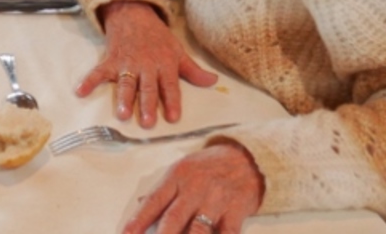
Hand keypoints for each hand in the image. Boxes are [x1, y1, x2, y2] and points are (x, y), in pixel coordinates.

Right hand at [76, 0, 216, 125]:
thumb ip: (194, 70)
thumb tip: (214, 82)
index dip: (172, 101)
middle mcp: (146, 65)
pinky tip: (81, 91)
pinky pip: (99, 71)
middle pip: (148, 87)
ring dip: (124, 98)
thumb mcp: (178, 51)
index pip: (170, 85)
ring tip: (123, 114)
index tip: (173, 117)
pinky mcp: (111, 59)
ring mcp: (127, 63)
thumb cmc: (157, 36)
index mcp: (164, 64)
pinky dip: (89, 81)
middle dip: (148, 104)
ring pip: (126, 83)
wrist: (133, 13)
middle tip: (148, 123)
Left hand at [123, 143, 262, 233]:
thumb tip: (139, 203)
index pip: (153, 201)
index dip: (138, 220)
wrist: (247, 158)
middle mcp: (195, 188)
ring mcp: (216, 200)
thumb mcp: (183, 169)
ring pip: (198, 229)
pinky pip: (227, 233)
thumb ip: (164, 189)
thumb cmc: (210, 166)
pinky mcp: (236, 210)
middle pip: (173, 218)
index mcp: (177, 176)